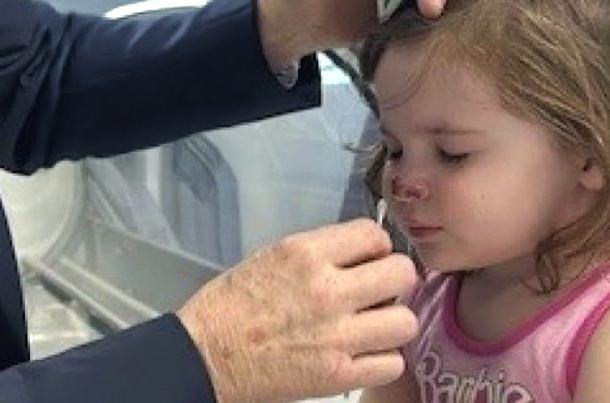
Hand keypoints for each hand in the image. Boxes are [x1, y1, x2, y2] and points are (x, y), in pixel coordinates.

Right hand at [176, 219, 418, 402]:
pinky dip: (380, 360)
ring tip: (371, 326)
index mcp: (304, 254)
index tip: (369, 259)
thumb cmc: (229, 308)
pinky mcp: (338, 374)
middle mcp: (327, 290)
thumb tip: (358, 255)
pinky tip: (360, 353)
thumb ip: (318, 254)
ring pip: (405, 322)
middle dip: (393, 281)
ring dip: (391, 323)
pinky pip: (392, 363)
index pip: (374, 235)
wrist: (205, 356)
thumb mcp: (270, 257)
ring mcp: (337, 335)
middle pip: (402, 274)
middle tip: (377, 291)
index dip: (377, 248)